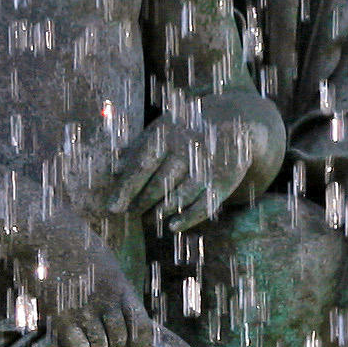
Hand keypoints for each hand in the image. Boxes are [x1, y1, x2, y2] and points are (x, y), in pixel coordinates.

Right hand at [30, 216, 144, 346]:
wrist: (46, 232)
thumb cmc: (72, 244)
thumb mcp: (105, 263)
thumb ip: (114, 288)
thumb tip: (120, 312)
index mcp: (121, 287)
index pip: (141, 327)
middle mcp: (108, 301)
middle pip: (120, 342)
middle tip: (94, 340)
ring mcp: (86, 309)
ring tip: (78, 336)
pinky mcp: (63, 315)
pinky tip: (69, 343)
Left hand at [109, 97, 276, 232]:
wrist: (234, 120)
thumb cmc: (187, 128)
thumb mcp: (162, 128)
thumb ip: (138, 147)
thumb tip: (115, 168)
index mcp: (167, 133)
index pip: (142, 166)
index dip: (126, 189)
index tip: (113, 208)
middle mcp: (187, 147)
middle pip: (160, 183)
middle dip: (142, 203)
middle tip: (131, 214)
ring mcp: (208, 164)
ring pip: (180, 196)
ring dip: (161, 212)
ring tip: (149, 220)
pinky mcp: (225, 178)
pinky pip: (204, 205)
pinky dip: (188, 218)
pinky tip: (173, 226)